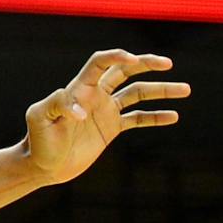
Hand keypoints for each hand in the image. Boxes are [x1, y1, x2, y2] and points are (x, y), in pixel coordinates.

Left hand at [21, 50, 187, 183]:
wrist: (43, 166)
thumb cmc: (37, 140)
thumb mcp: (40, 118)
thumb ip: (57, 105)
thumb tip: (81, 110)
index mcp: (78, 88)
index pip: (100, 63)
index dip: (116, 57)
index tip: (133, 59)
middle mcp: (95, 95)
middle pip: (124, 71)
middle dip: (145, 64)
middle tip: (168, 63)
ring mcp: (105, 111)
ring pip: (137, 94)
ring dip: (160, 90)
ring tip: (186, 89)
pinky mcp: (111, 128)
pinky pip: (138, 118)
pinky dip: (155, 117)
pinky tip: (173, 116)